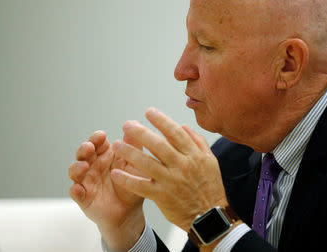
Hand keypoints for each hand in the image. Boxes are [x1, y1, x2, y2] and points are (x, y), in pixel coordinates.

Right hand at [68, 130, 144, 250]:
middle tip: (89, 147)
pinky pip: (76, 193)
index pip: (98, 142)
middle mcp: (93, 165)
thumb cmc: (133, 184)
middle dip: (84, 149)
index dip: (97, 138)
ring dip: (76, 167)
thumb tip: (134, 123)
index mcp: (106, 155)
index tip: (101, 135)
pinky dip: (75, 190)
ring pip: (75, 171)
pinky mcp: (83, 198)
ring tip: (83, 166)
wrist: (131, 211)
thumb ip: (134, 146)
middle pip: (83, 153)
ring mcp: (86, 181)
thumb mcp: (136, 165)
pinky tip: (77, 189)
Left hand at [110, 108, 228, 231]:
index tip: (149, 112)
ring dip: (130, 153)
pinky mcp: (162, 196)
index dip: (161, 120)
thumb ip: (198, 142)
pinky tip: (116, 173)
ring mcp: (172, 181)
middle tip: (127, 124)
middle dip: (141, 133)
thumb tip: (183, 126)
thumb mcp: (211, 161)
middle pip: (158, 145)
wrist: (209, 215)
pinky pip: (141, 186)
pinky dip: (128, 180)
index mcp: (194, 155)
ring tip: (117, 145)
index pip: (175, 133)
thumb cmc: (210, 187)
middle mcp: (182, 166)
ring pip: (147, 163)